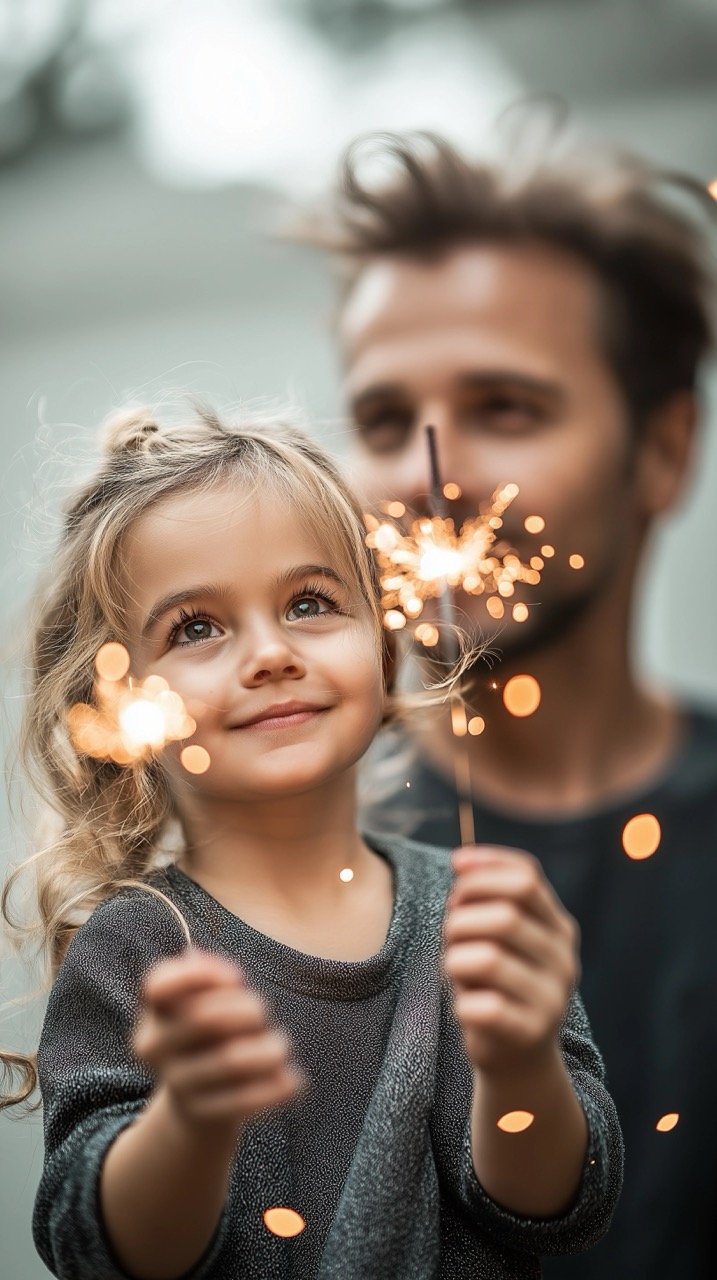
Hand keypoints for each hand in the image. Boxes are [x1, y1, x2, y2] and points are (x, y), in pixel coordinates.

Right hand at [133, 948, 301, 1134]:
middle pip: (205, 1016)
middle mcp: (154, 1048)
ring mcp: (176, 1084)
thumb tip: (229, 978)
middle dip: (248, 1008)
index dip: (202, 974)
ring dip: (270, 1048)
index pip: (158, 984)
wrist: (197, 1102)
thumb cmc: (210, 1033)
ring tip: (280, 1048)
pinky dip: (278, 1085)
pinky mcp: (202, 1115)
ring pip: (232, 1060)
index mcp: (152, 1012)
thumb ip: (213, 975)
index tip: (235, 977)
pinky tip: (290, 1079)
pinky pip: (247, 1099)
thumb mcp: (206, 999)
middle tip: (262, 1013)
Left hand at [443, 846, 579, 1076]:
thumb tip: (462, 860)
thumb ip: (484, 899)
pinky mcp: (532, 1034)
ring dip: (456, 960)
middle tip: (450, 935)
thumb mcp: (495, 937)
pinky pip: (485, 1007)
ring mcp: (552, 998)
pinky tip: (466, 1007)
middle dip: (462, 918)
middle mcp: (564, 959)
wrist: (518, 1059)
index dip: (486, 865)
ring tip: (456, 972)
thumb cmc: (496, 984)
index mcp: (558, 927)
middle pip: (504, 915)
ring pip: (487, 959)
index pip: (527, 878)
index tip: (455, 864)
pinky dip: (462, 1002)